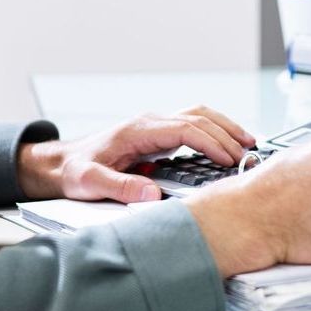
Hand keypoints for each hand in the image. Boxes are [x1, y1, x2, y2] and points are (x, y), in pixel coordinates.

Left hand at [16, 105, 256, 202]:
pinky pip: (193, 124)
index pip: (185, 128)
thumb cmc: (75, 171)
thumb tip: (153, 196)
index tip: (228, 158)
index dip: (210, 142)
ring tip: (248, 142)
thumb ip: (120, 187)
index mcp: (138, 130)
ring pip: (199, 115)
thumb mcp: (91, 183)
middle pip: (198, 117)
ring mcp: (155, 125)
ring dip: (224, 126)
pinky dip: (215, 130)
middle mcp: (150, 122)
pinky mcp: (158, 133)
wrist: (62, 163)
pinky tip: (227, 142)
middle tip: (247, 154)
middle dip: (226, 134)